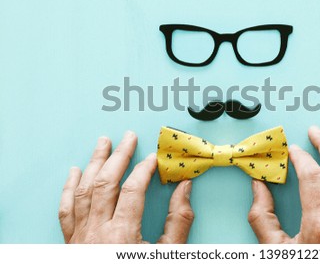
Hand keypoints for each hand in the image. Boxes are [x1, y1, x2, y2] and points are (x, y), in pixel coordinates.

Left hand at [58, 131, 193, 243]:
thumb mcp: (168, 256)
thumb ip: (178, 222)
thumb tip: (184, 189)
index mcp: (122, 234)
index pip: (133, 189)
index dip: (145, 169)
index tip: (154, 157)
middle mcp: (97, 231)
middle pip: (106, 182)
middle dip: (118, 156)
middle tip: (128, 136)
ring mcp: (80, 236)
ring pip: (83, 190)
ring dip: (93, 163)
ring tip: (102, 143)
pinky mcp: (71, 243)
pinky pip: (65, 209)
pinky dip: (68, 188)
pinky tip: (73, 172)